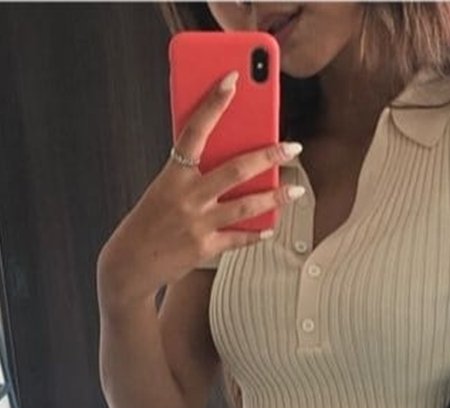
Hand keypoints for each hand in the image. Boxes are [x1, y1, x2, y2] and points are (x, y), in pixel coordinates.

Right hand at [97, 70, 304, 307]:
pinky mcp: (206, 248)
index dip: (213, 103)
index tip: (232, 79)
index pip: (194, 130)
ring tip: (295, 190)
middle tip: (292, 147)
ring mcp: (198, 223)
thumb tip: (227, 160)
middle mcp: (187, 196)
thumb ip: (190, 174)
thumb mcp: (163, 189)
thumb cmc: (149, 221)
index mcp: (173, 174)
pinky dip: (258, 232)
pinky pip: (240, 238)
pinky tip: (271, 226)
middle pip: (235, 169)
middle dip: (268, 155)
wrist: (131, 262)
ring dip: (275, 197)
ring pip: (246, 205)